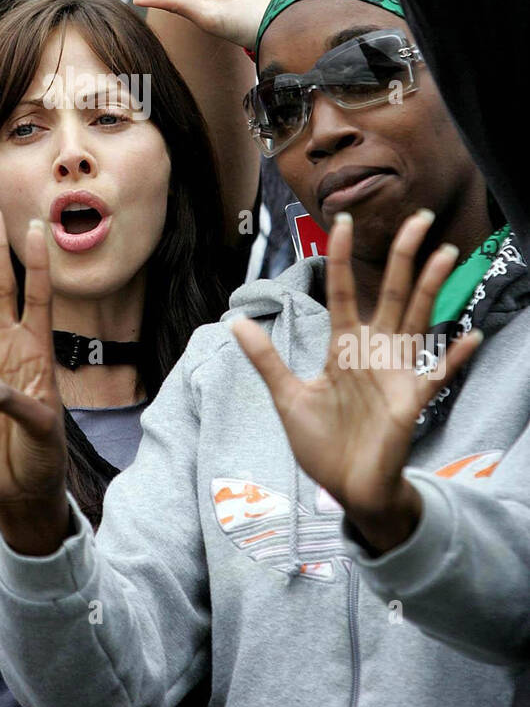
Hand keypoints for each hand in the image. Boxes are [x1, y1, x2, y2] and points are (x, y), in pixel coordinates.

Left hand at [233, 210, 482, 552]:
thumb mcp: (287, 397)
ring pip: (417, 319)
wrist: (347, 490)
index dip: (341, 256)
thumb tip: (235, 320)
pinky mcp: (410, 402)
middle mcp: (373, 352)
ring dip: (430, 288)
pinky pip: (436, 375)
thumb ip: (265, 358)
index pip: (343, 291)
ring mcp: (394, 374)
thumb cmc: (323, 444)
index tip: (343, 220)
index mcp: (343, 347)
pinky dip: (453, 358)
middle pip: (391, 293)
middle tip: (419, 216)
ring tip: (444, 253)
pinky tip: (470, 337)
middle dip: (404, 255)